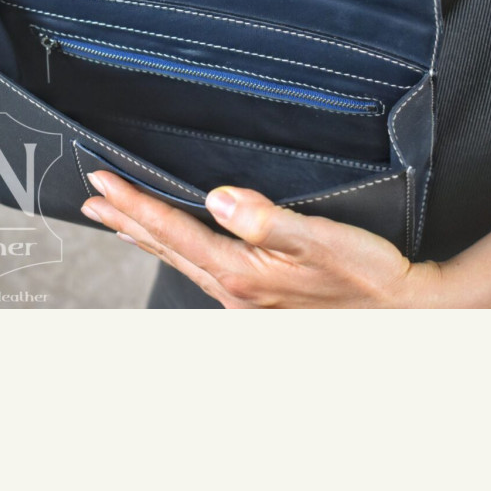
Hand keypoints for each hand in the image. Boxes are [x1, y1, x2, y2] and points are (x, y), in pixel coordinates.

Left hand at [80, 171, 444, 307]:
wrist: (398, 310)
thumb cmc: (364, 277)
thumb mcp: (318, 242)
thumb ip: (265, 220)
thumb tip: (218, 199)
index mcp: (240, 272)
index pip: (171, 229)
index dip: (132, 202)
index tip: (101, 180)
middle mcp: (232, 289)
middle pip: (163, 247)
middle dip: (124, 219)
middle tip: (91, 198)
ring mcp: (240, 297)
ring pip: (177, 259)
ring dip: (143, 235)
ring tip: (116, 219)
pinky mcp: (254, 297)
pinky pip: (197, 267)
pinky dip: (173, 248)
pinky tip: (174, 243)